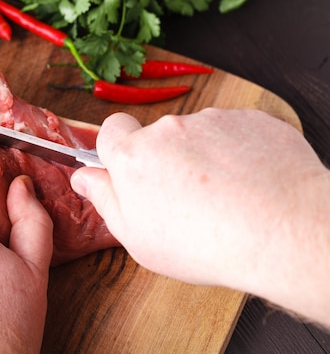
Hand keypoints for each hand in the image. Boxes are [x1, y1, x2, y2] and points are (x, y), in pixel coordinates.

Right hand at [71, 108, 329, 324]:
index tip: (132, 168)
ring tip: (223, 195)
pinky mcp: (248, 119)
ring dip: (203, 155)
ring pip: (197, 134)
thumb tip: (84, 177)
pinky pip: (233, 131)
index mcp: (133, 156)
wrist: (279, 231)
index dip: (119, 148)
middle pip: (157, 135)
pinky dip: (236, 151)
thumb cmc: (204, 243)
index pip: (111, 130)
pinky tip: (247, 183)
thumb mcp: (136, 237)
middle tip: (184, 196)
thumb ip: (104, 199)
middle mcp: (167, 129)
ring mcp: (211, 120)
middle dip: (165, 157)